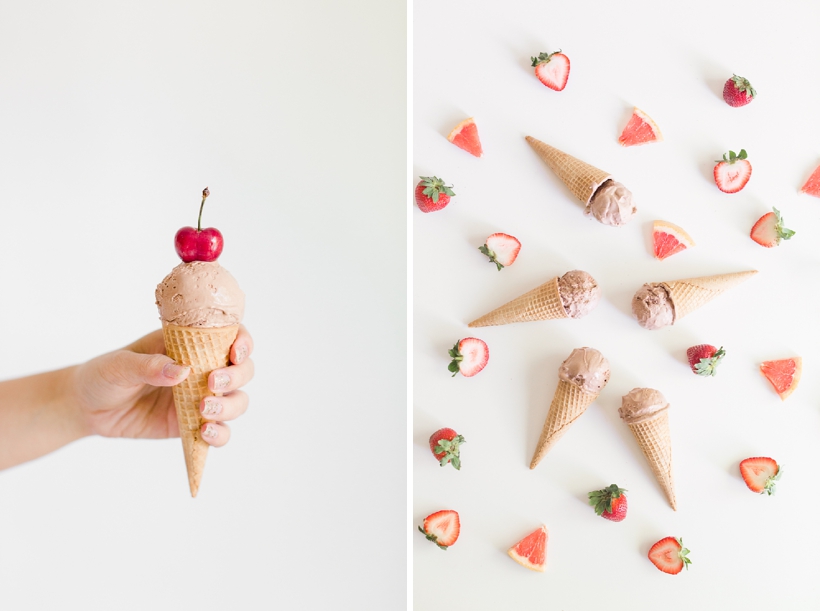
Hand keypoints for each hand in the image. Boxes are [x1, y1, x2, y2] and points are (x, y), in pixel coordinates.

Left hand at [72, 325, 253, 446]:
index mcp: (188, 344)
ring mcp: (199, 398)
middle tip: (212, 383)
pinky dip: (220, 434)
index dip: (242, 342)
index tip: (234, 353)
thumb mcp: (119, 365)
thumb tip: (181, 371)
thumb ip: (148, 365)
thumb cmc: (103, 375)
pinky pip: (220, 431)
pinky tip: (205, 433)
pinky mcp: (192, 425)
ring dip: (230, 406)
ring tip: (205, 411)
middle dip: (237, 377)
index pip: (228, 336)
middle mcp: (202, 369)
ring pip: (237, 401)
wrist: (87, 408)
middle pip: (242, 370)